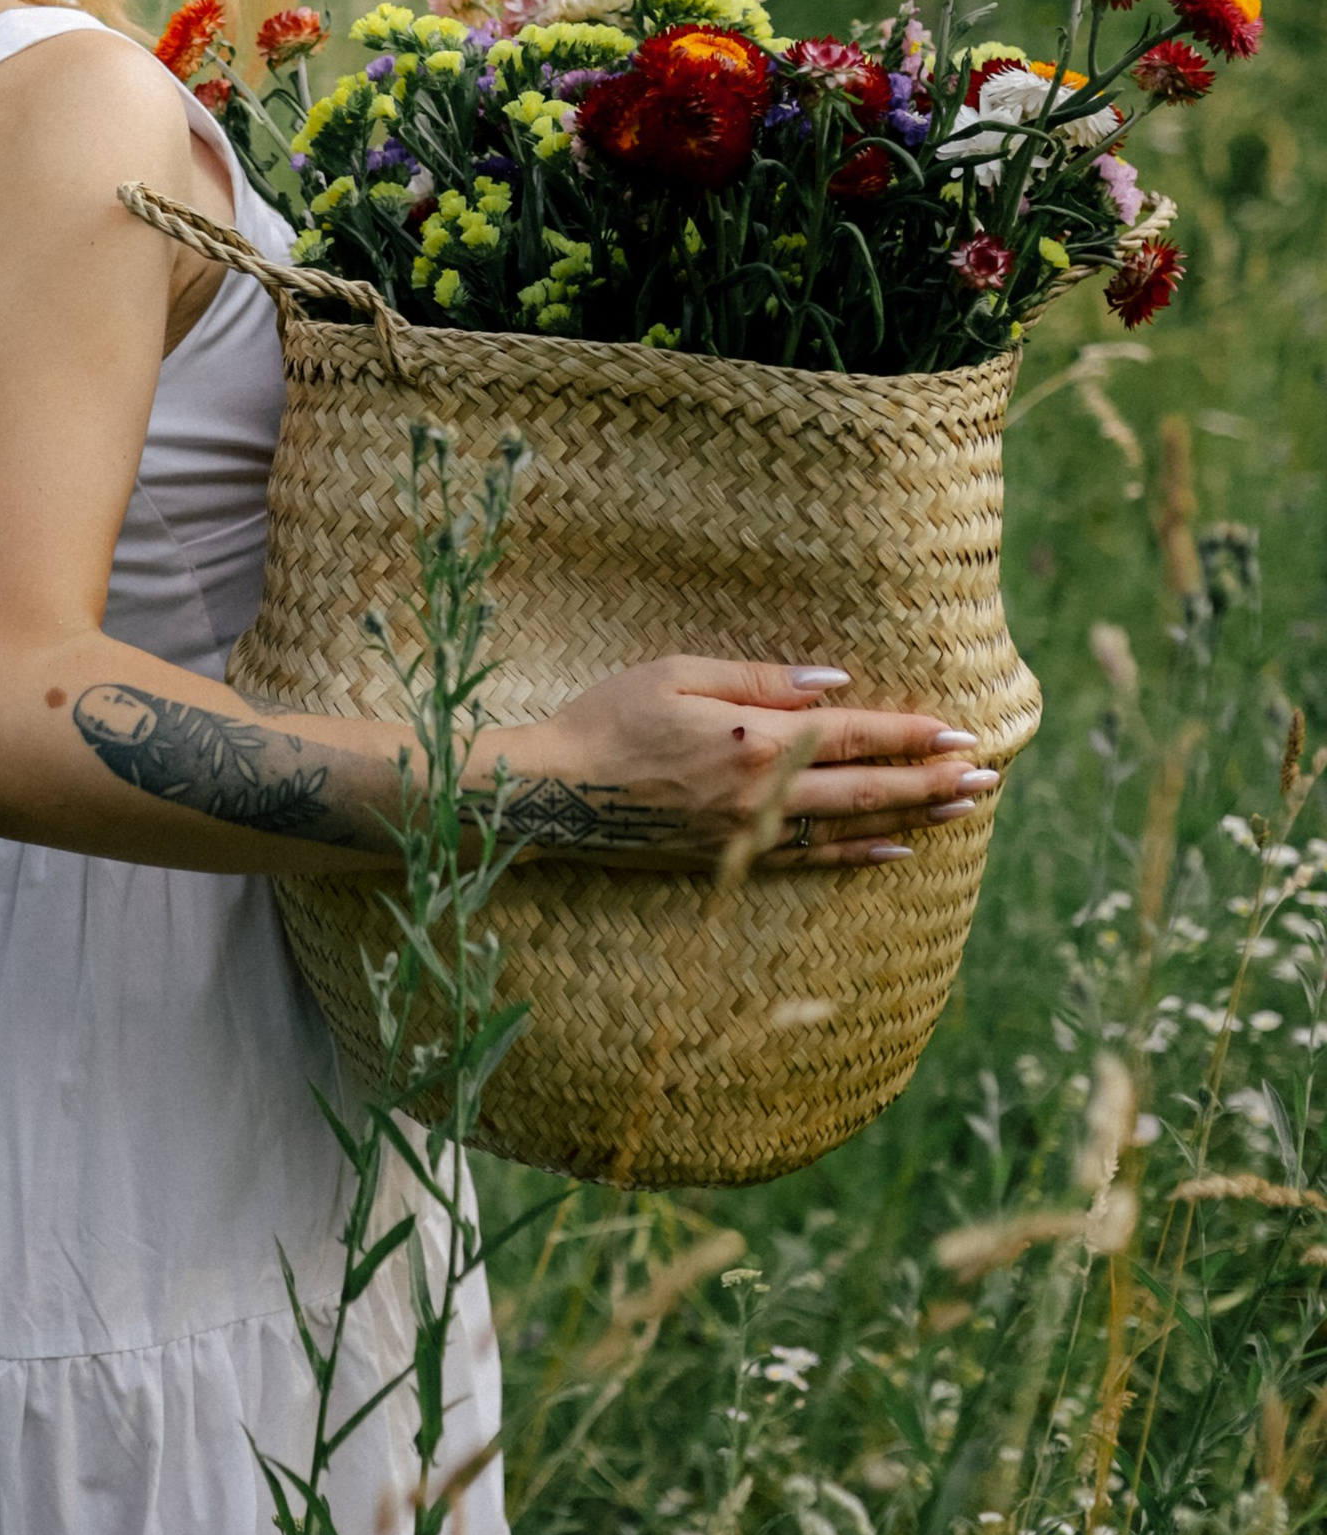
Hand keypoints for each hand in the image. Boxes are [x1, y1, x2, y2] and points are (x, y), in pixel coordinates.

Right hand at [479, 656, 995, 871]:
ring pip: (848, 828)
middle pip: (864, 787)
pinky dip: (858, 856)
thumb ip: (759, 678)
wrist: (550, 793)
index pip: (851, 735)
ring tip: (961, 808)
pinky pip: (809, 861)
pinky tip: (894, 850)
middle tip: (985, 774)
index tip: (960, 730)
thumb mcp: (675, 673)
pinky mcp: (728, 860)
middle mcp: (758, 794)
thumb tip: (834, 682)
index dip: (909, 734)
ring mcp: (745, 834)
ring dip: (910, 817)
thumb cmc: (606, 718)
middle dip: (930, 780)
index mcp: (749, 739)